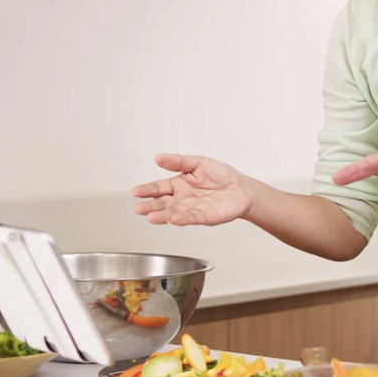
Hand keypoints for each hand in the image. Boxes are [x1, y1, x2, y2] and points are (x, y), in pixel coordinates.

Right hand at [131, 154, 254, 226]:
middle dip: (150, 206)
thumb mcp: (199, 163)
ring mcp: (192, 209)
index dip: (147, 189)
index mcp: (179, 184)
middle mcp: (183, 199)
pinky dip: (183, 219)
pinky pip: (192, 218)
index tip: (135, 191)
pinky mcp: (205, 217)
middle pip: (163, 203)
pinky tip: (174, 219)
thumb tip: (159, 157)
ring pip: (174, 213)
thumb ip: (179, 162)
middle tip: (138, 209)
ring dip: (162, 216)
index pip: (159, 188)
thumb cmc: (221, 175)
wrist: (242, 188)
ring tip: (150, 217)